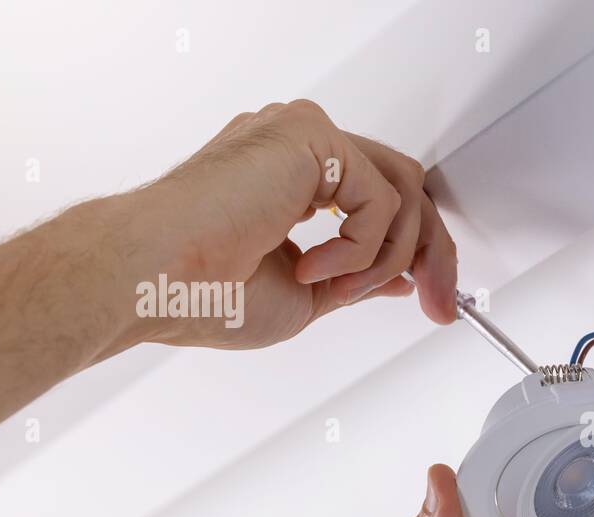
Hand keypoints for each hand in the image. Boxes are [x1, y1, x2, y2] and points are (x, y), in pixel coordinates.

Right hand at [138, 99, 457, 348]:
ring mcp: (305, 137)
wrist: (155, 279)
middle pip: (405, 187)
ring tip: (337, 288)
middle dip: (432, 252)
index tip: (433, 298)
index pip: (383, 200)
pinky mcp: (311, 136)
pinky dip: (359, 249)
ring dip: (387, 258)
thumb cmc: (204, 292)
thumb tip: (401, 277)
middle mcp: (301, 150)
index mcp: (294, 179)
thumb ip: (357, 277)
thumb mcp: (306, 295)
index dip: (417, 251)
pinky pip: (379, 199)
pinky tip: (310, 266)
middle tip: (438, 303)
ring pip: (401, 192)